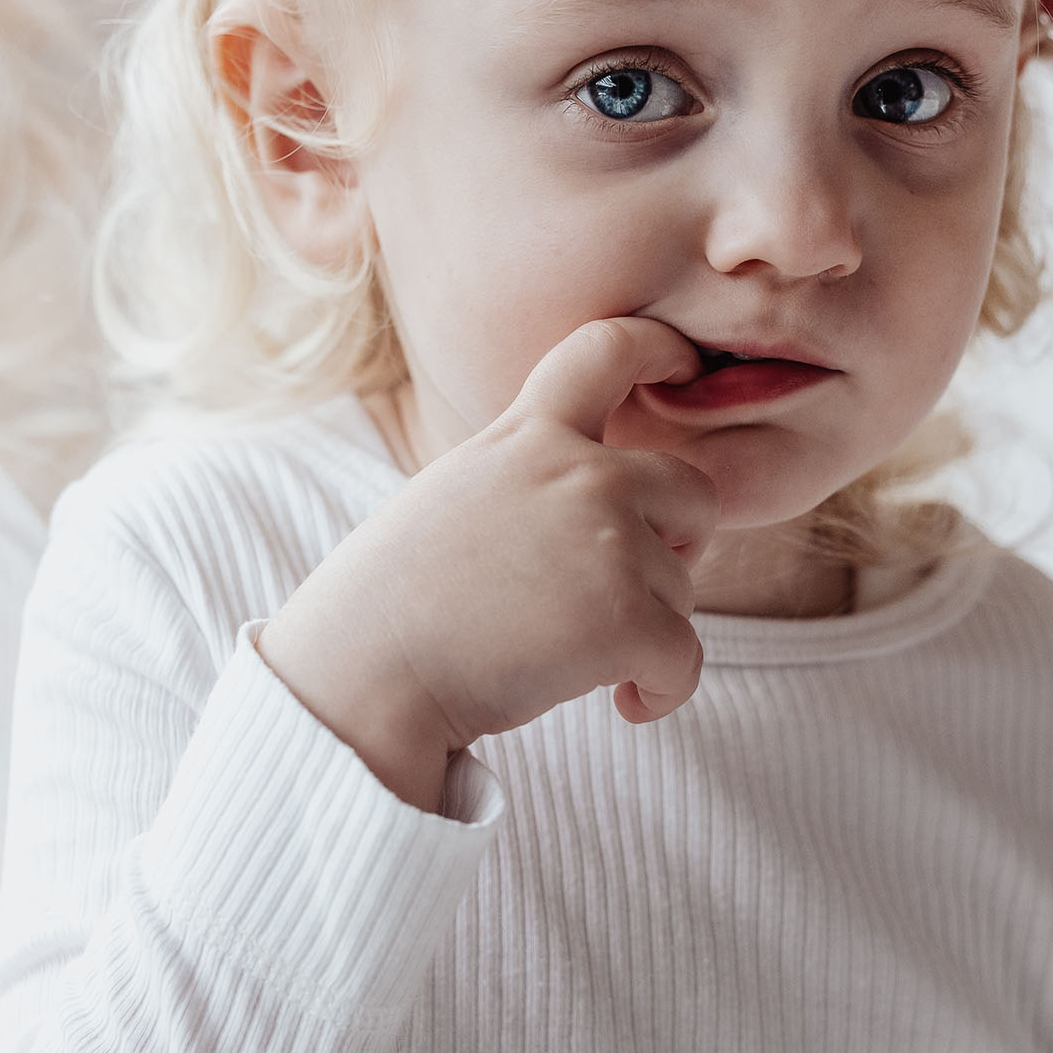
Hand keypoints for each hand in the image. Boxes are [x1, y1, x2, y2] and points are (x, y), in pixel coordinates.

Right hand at [256, 319, 719, 809]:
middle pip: (692, 492)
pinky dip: (664, 689)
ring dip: (646, 632)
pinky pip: (687, 658)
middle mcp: (577, 473)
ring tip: (576, 658)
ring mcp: (608, 541)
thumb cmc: (392, 605)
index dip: (659, 349)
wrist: (360, 675)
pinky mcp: (627, 616)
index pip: (605, 350)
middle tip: (628, 591)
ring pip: (682, 591)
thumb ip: (528, 482)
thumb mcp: (455, 499)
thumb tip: (600, 513)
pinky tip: (622, 703)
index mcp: (526, 437)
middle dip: (679, 545)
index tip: (683, 364)